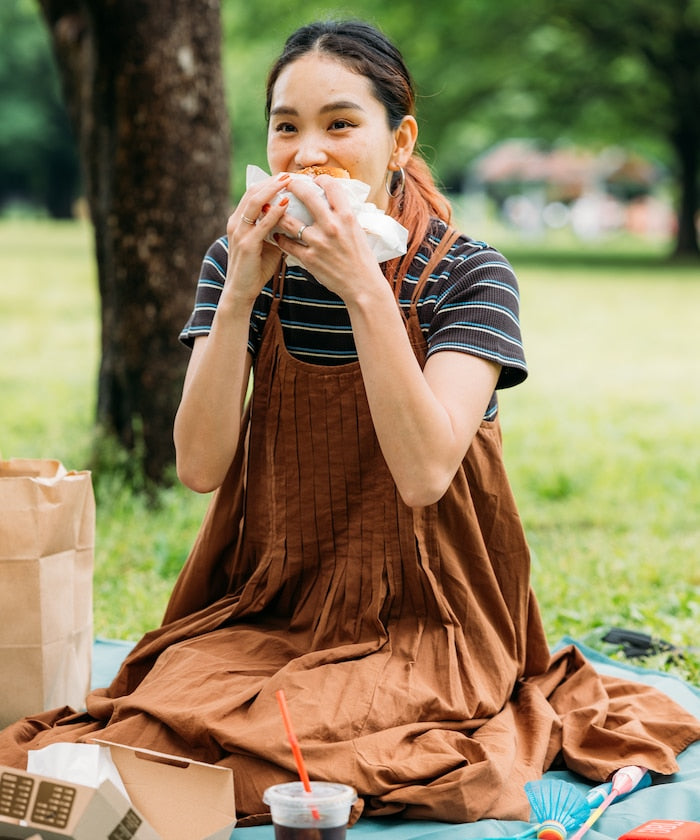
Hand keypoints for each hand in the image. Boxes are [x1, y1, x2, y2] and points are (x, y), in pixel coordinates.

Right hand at [223, 173, 291, 305]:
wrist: (241, 291)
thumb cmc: (256, 268)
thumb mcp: (268, 244)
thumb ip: (277, 230)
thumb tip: (298, 219)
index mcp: (240, 220)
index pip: (254, 193)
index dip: (270, 182)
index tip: (287, 176)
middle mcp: (236, 222)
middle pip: (253, 192)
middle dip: (272, 181)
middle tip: (290, 173)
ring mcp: (239, 232)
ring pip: (254, 202)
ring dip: (272, 189)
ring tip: (288, 181)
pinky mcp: (246, 244)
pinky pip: (261, 224)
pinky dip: (274, 212)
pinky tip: (286, 204)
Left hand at [273, 174, 384, 300]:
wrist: (363, 285)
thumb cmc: (362, 259)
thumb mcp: (358, 231)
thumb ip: (344, 216)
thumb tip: (334, 202)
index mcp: (347, 217)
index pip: (332, 187)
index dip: (321, 179)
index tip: (315, 180)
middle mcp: (332, 227)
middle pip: (307, 197)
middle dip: (294, 186)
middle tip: (287, 183)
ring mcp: (318, 243)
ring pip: (289, 221)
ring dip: (279, 213)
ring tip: (272, 208)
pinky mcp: (309, 258)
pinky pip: (288, 244)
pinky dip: (280, 238)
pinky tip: (277, 235)